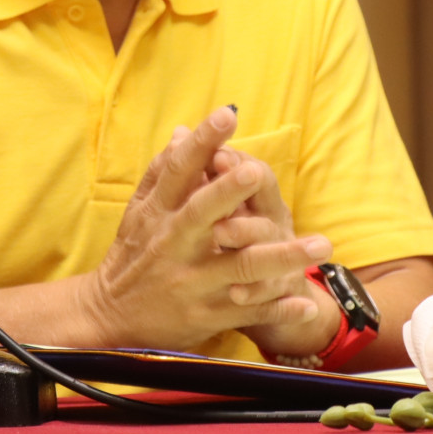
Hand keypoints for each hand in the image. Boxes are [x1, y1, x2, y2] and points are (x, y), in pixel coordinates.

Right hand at [80, 106, 330, 352]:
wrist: (111, 318)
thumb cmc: (132, 255)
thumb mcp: (140, 212)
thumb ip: (163, 172)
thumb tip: (183, 131)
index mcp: (160, 213)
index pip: (180, 170)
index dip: (202, 142)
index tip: (226, 115)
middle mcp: (175, 244)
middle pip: (203, 213)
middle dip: (228, 192)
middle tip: (254, 172)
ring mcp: (192, 281)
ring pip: (241, 265)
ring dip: (283, 256)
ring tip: (321, 244)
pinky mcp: (207, 315)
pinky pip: (249, 311)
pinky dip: (279, 309)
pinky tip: (307, 304)